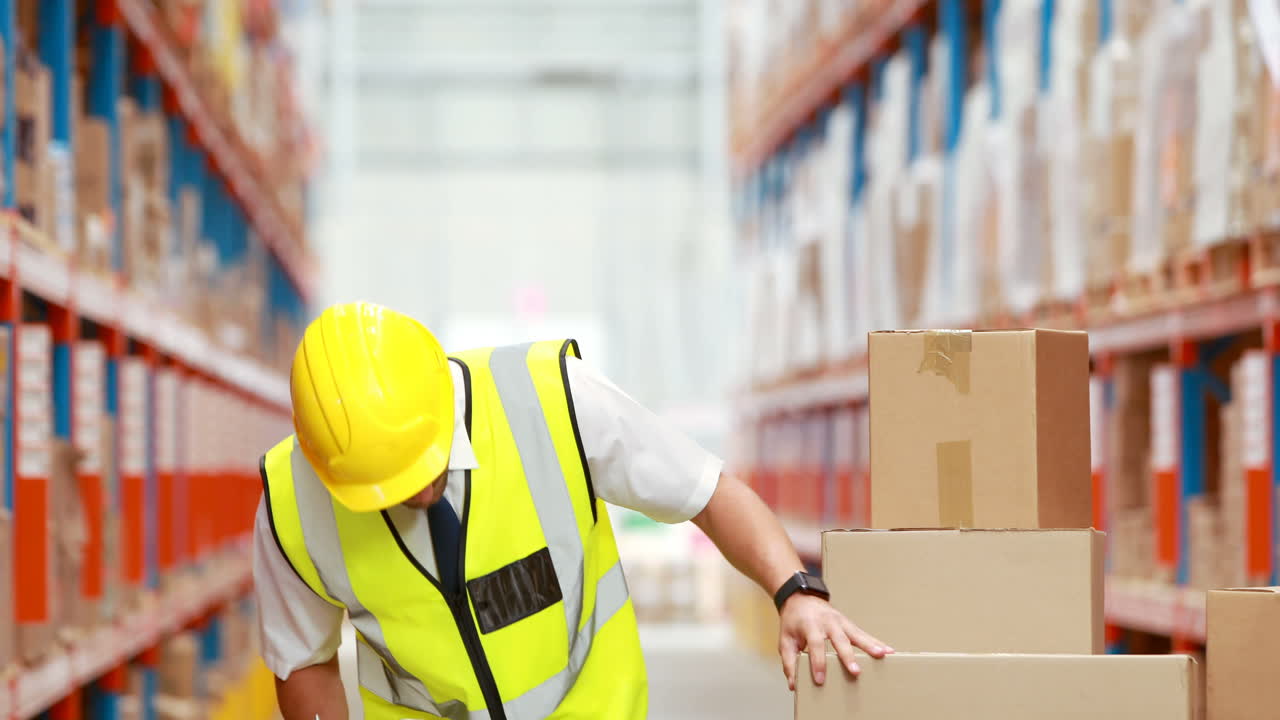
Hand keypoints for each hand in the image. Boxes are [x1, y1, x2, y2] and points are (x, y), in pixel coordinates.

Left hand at [777, 594, 891, 690]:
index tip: (820, 680)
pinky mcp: (848, 623)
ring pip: (857, 634)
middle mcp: (828, 621)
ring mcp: (840, 621)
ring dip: (870, 646)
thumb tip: (793, 684)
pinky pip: (863, 634)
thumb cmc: (793, 621)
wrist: (800, 598)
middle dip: (848, 656)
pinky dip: (876, 642)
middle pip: (839, 639)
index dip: (818, 663)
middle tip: (856, 672)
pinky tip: (888, 651)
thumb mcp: (785, 640)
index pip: (815, 645)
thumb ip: (789, 662)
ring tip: (883, 656)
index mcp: (810, 624)